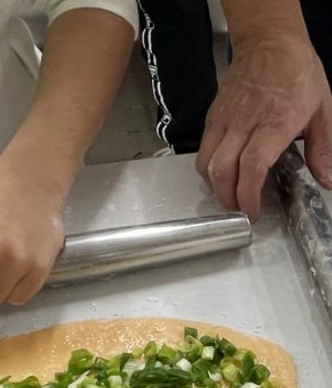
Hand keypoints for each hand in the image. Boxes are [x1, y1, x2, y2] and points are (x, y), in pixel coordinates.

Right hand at [196, 32, 331, 219]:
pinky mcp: (212, 118)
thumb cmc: (297, 72)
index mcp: (275, 122)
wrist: (268, 43)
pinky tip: (223, 172)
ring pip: (206, 163)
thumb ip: (323, 149)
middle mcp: (244, 123)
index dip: (248, 193)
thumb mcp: (323, 110)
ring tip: (229, 194)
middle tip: (240, 209)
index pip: (253, 165)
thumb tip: (327, 180)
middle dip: (227, 197)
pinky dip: (209, 169)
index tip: (252, 209)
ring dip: (214, 186)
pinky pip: (203, 150)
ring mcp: (223, 120)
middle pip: (222, 170)